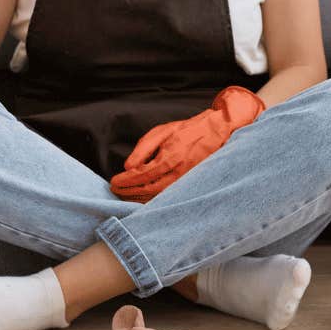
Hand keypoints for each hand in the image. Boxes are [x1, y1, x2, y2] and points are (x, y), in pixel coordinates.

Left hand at [109, 87, 265, 200]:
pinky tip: (143, 198)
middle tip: (116, 191)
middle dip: (129, 192)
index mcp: (171, 155)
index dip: (125, 181)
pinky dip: (153, 199)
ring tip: (126, 195)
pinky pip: (168, 196)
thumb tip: (128, 166)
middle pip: (148, 190)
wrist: (217, 131)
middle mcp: (180, 171)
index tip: (114, 182)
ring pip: (158, 197)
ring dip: (139, 198)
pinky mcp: (190, 184)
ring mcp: (187, 180)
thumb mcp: (162, 131)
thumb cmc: (188, 130)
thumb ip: (143, 149)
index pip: (142, 174)